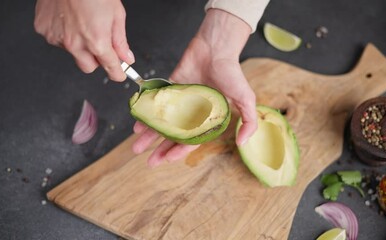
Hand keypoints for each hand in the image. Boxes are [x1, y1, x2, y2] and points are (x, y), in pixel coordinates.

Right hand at [34, 0, 134, 80]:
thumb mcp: (116, 14)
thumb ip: (120, 41)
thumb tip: (126, 57)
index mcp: (97, 41)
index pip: (110, 68)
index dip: (117, 73)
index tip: (120, 74)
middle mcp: (76, 44)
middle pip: (89, 67)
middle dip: (96, 59)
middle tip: (100, 43)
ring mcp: (57, 38)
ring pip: (73, 53)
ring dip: (79, 45)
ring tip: (82, 23)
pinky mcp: (45, 31)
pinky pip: (57, 40)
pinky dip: (64, 34)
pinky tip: (68, 19)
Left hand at [133, 9, 256, 166]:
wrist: (216, 48)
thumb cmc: (232, 73)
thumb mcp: (247, 99)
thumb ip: (249, 121)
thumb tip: (242, 143)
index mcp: (208, 119)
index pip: (192, 140)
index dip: (179, 151)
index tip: (167, 160)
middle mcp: (192, 113)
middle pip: (174, 136)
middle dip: (161, 150)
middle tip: (149, 162)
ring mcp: (180, 102)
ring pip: (162, 122)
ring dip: (150, 135)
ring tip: (136, 147)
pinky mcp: (170, 89)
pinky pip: (155, 104)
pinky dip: (146, 114)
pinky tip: (137, 124)